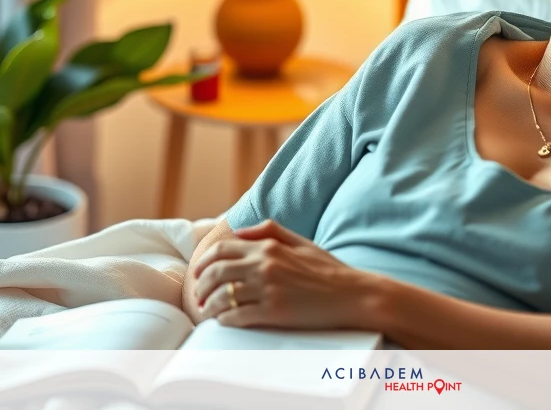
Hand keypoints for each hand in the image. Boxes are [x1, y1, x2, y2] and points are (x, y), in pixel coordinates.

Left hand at [190, 219, 376, 328]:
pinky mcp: (274, 312)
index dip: (204, 262)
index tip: (199, 272)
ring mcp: (268, 289)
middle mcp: (265, 265)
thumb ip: (270, 231)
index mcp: (269, 247)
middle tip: (198, 295)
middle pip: (217, 272)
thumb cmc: (328, 269)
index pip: (222, 249)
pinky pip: (238, 316)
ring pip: (223, 296)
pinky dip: (225, 319)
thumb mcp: (301, 240)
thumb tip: (239, 231)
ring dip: (209, 305)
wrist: (352, 295)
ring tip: (207, 310)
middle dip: (201, 285)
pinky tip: (224, 321)